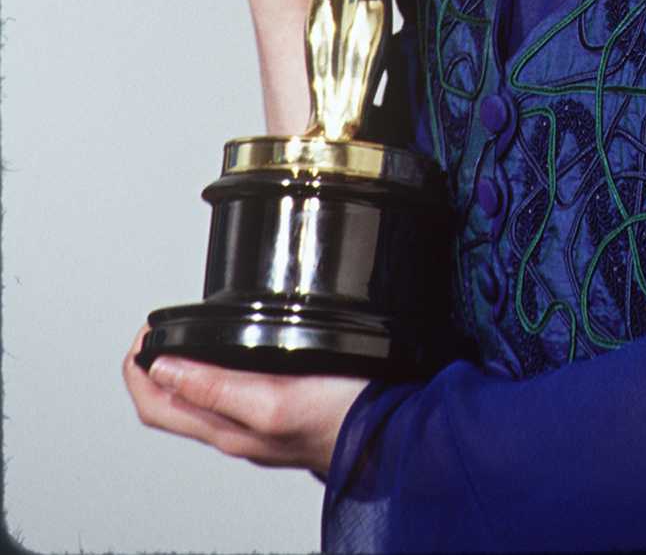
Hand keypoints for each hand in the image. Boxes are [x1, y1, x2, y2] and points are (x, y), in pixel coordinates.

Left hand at [122, 325, 368, 474]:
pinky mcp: (279, 411)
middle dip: (151, 365)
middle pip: (170, 405)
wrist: (389, 434)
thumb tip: (163, 370)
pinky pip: (228, 394)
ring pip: (198, 400)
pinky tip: (227, 350)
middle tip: (153, 330)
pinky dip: (213, 369)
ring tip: (178, 336)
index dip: (138, 368)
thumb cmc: (338, 421)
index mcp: (225, 430)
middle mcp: (235, 431)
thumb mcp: (271, 399)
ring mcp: (256, 424)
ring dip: (180, 366)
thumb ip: (215, 388)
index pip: (154, 406)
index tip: (144, 333)